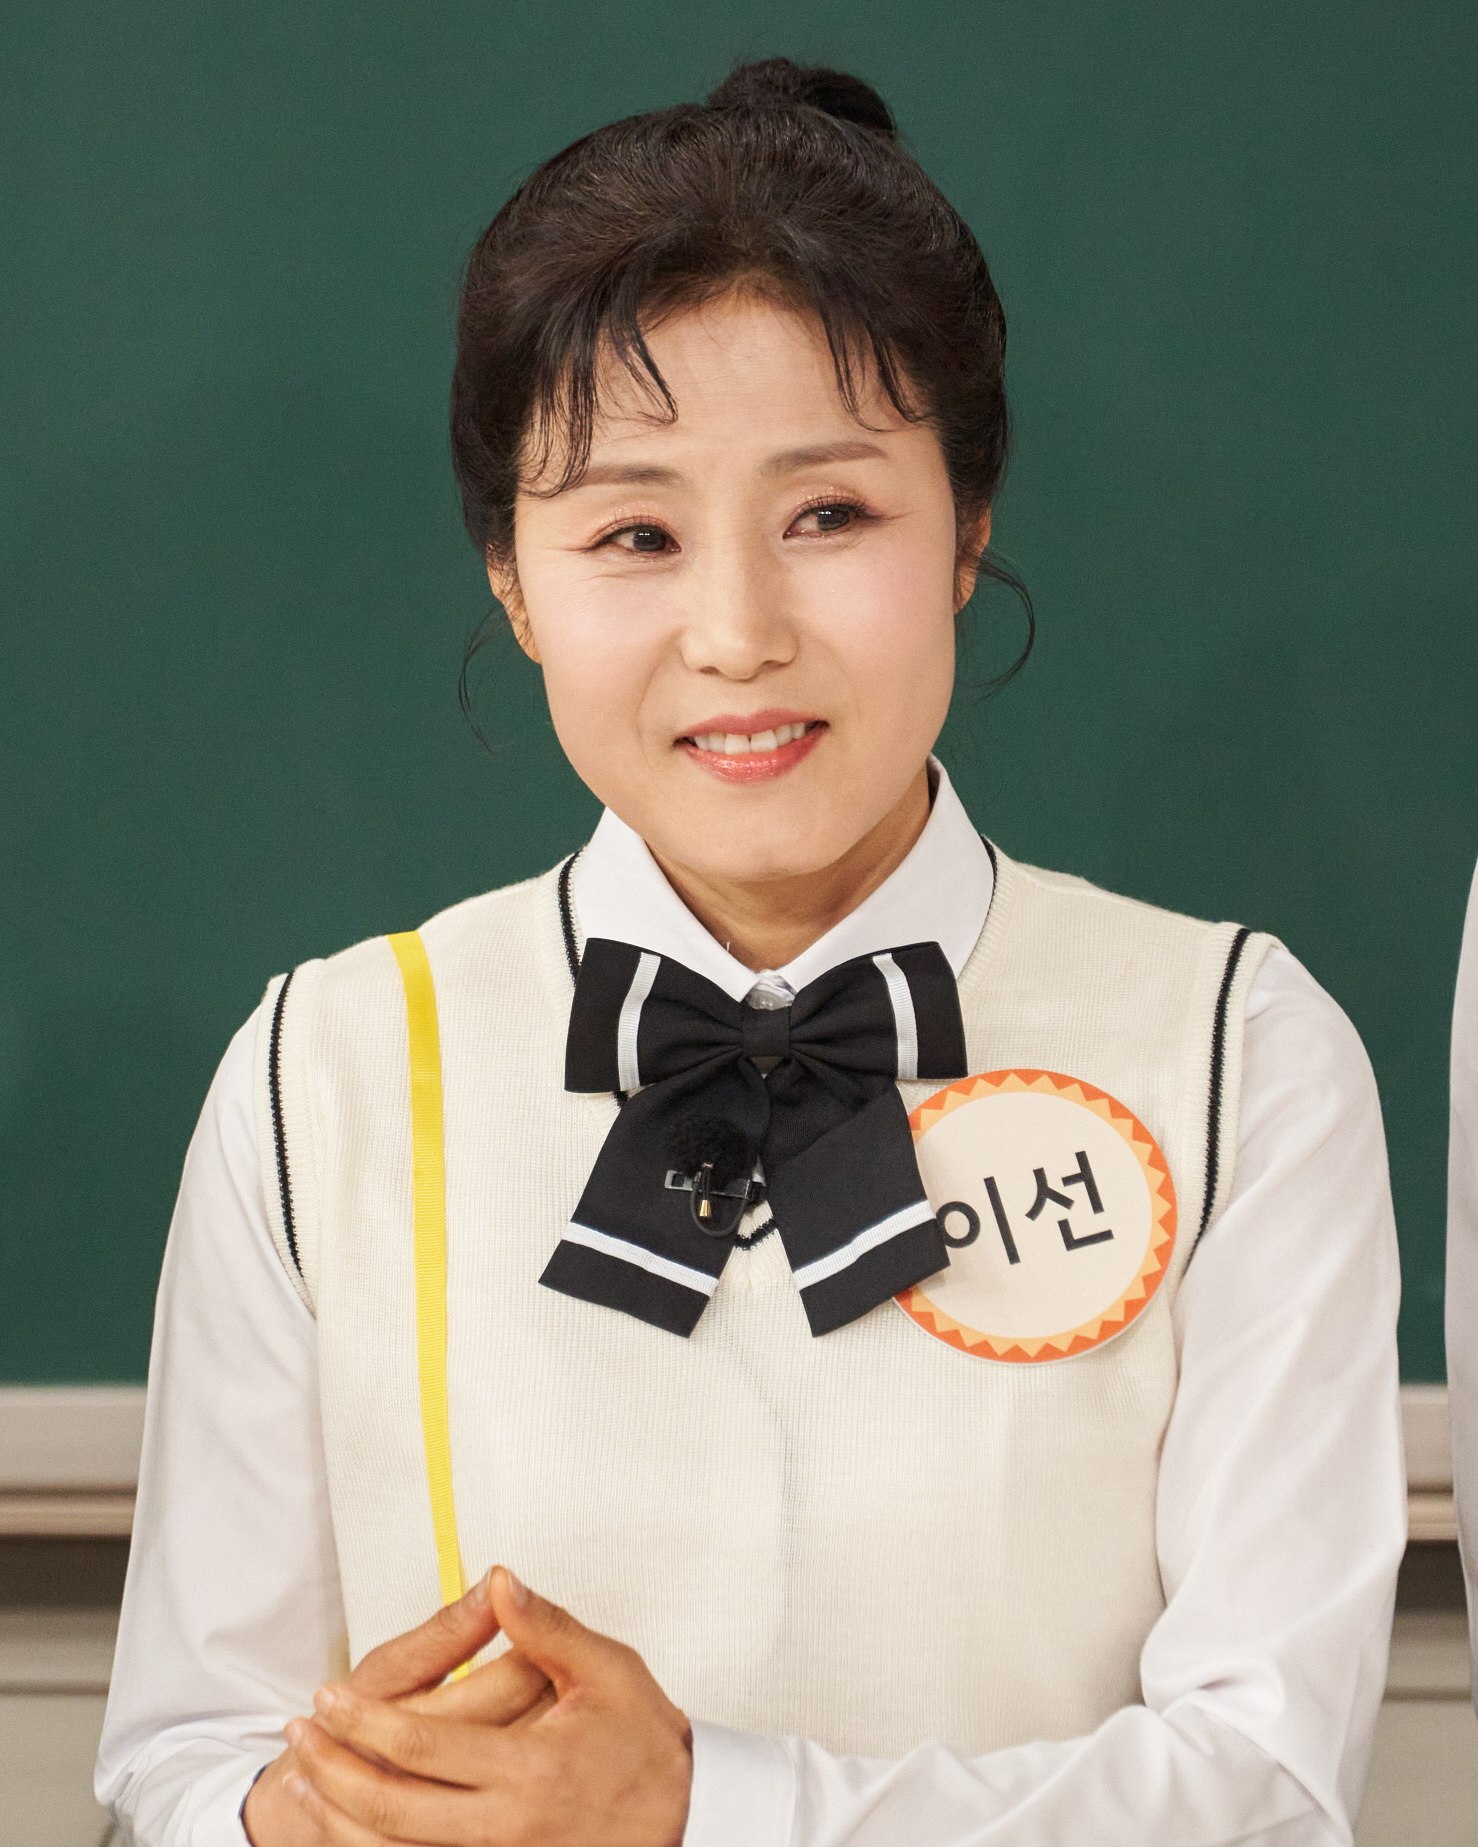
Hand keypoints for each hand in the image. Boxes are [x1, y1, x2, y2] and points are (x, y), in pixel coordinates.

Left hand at [284, 1565, 693, 1845]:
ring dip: (341, 1815)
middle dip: (334, 1771)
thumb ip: (547, 1629)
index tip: (326, 1695)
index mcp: (531, 1770)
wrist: (683, 1818)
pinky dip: (373, 1846)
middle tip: (298, 1732)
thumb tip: (500, 1580)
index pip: (423, 1748)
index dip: (364, 1721)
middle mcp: (508, 1828)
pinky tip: (348, 1818)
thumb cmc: (644, 1741)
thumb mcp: (607, 1670)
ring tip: (305, 1773)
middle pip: (392, 1809)